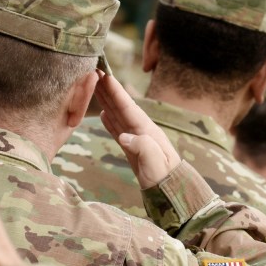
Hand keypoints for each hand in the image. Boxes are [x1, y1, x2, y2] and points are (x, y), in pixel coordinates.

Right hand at [94, 71, 181, 188]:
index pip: (128, 107)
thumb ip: (143, 148)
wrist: (171, 193)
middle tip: (95, 71)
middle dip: (109, 89)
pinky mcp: (133, 149)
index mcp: (147, 131)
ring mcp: (137, 139)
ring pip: (118, 115)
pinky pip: (118, 129)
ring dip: (107, 100)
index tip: (104, 74)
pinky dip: (110, 120)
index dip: (115, 91)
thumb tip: (123, 136)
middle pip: (121, 106)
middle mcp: (142, 131)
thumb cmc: (165, 180)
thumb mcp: (155, 164)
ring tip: (95, 87)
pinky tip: (103, 113)